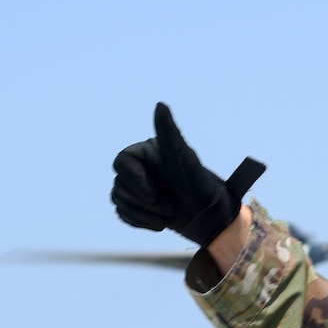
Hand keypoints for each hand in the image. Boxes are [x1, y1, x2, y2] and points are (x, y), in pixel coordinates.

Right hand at [110, 102, 263, 247]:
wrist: (208, 218)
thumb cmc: (198, 186)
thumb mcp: (183, 158)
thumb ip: (168, 132)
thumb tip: (161, 105)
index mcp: (147, 152)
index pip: (122, 163)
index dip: (135, 182)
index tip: (154, 196)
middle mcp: (139, 167)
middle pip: (120, 185)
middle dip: (145, 202)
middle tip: (169, 207)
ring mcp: (136, 187)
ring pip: (119, 200)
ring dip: (144, 214)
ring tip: (167, 215)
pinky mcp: (136, 206)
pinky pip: (123, 214)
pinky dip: (141, 222)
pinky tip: (160, 222)